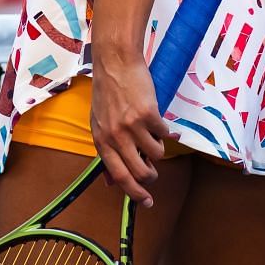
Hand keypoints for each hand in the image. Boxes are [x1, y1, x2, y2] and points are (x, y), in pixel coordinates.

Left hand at [89, 53, 167, 205]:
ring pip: (157, 155)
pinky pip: (164, 134)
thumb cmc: (108, 92)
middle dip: (152, 176)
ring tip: (150, 133)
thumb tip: (112, 182)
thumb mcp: (99, 123)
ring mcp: (132, 126)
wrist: (115, 62)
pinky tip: (154, 118)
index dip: (135, 193)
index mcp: (102, 140)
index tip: (147, 202)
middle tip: (154, 170)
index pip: (120, 177)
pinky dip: (164, 130)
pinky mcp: (148, 115)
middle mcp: (116, 136)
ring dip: (158, 148)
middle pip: (141, 172)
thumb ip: (107, 150)